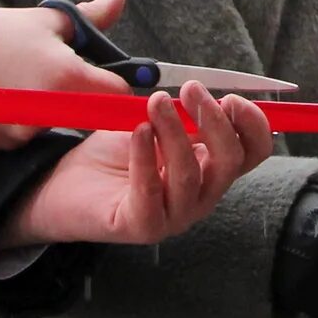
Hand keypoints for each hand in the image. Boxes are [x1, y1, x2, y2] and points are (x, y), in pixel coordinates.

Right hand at [0, 0, 135, 147]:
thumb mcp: (47, 19)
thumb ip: (93, 15)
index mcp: (69, 79)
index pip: (117, 93)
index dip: (117, 81)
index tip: (104, 71)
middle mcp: (51, 113)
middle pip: (91, 112)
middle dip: (83, 94)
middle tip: (56, 71)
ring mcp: (27, 133)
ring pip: (60, 122)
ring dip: (53, 106)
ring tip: (24, 79)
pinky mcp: (5, 144)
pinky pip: (31, 133)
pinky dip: (26, 118)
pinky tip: (7, 96)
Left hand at [0, 82, 275, 247]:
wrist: (65, 185)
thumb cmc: (114, 154)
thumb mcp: (157, 125)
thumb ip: (185, 116)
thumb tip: (205, 92)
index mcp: (211, 169)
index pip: (253, 152)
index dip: (253, 124)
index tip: (231, 96)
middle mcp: (201, 195)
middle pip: (230, 162)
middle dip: (215, 121)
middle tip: (191, 90)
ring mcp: (174, 216)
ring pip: (189, 175)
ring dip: (175, 132)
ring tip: (154, 103)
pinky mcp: (142, 227)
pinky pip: (151, 193)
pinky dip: (145, 157)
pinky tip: (137, 131)